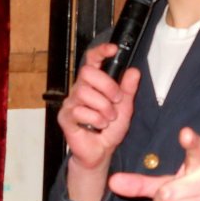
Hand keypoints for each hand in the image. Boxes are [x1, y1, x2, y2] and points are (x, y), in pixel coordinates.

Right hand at [58, 43, 139, 200]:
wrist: (101, 151)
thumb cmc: (110, 128)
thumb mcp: (125, 106)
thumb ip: (128, 89)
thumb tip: (134, 71)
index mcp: (93, 83)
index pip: (92, 60)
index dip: (100, 51)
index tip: (113, 49)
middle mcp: (80, 89)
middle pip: (87, 73)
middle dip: (107, 86)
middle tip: (115, 101)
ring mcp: (71, 103)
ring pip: (85, 93)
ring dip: (103, 108)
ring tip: (107, 119)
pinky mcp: (65, 118)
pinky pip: (79, 111)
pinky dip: (95, 119)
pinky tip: (98, 126)